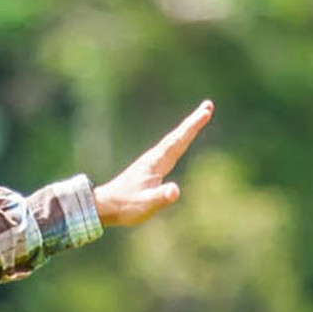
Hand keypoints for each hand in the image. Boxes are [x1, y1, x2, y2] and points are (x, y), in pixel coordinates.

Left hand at [94, 101, 212, 228]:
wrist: (103, 205)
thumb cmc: (124, 206)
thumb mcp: (145, 204)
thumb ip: (160, 198)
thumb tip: (175, 190)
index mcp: (155, 163)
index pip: (177, 142)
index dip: (192, 128)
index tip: (205, 113)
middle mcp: (154, 158)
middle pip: (177, 136)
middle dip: (193, 122)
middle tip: (208, 105)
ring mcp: (151, 161)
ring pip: (173, 141)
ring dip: (188, 129)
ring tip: (201, 116)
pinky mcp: (150, 167)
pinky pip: (170, 149)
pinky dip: (179, 141)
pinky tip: (181, 141)